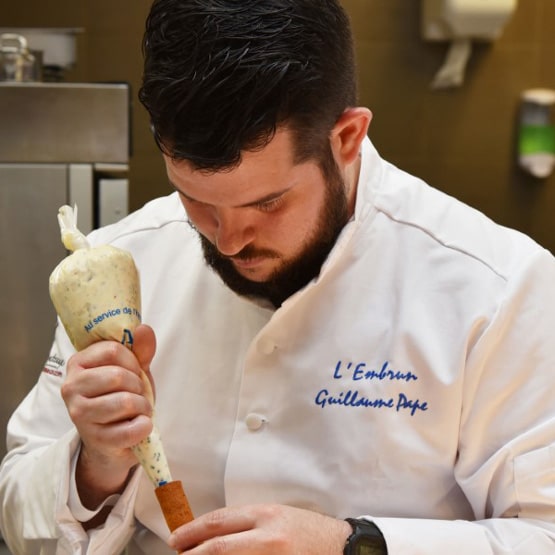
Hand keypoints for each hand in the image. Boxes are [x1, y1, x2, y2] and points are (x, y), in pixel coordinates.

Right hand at [61, 324, 156, 505]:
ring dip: (143, 406)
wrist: (112, 441)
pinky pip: (131, 429)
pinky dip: (145, 426)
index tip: (134, 372)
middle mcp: (71, 387)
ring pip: (125, 402)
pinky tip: (140, 426)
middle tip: (138, 394)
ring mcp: (79, 415)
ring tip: (139, 410)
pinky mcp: (95, 440)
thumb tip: (143, 328)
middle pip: (118, 376)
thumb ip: (139, 350)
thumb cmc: (121, 397)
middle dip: (138, 385)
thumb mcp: (132, 370)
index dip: (133, 361)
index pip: (112, 350)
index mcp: (77, 363)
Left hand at [168, 504, 351, 553]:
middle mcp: (269, 537)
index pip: (219, 521)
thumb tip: (210, 536)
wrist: (343, 548)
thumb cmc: (307, 530)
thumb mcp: (275, 516)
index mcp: (266, 515)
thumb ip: (246, 524)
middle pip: (219, 548)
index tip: (176, 540)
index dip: (192, 532)